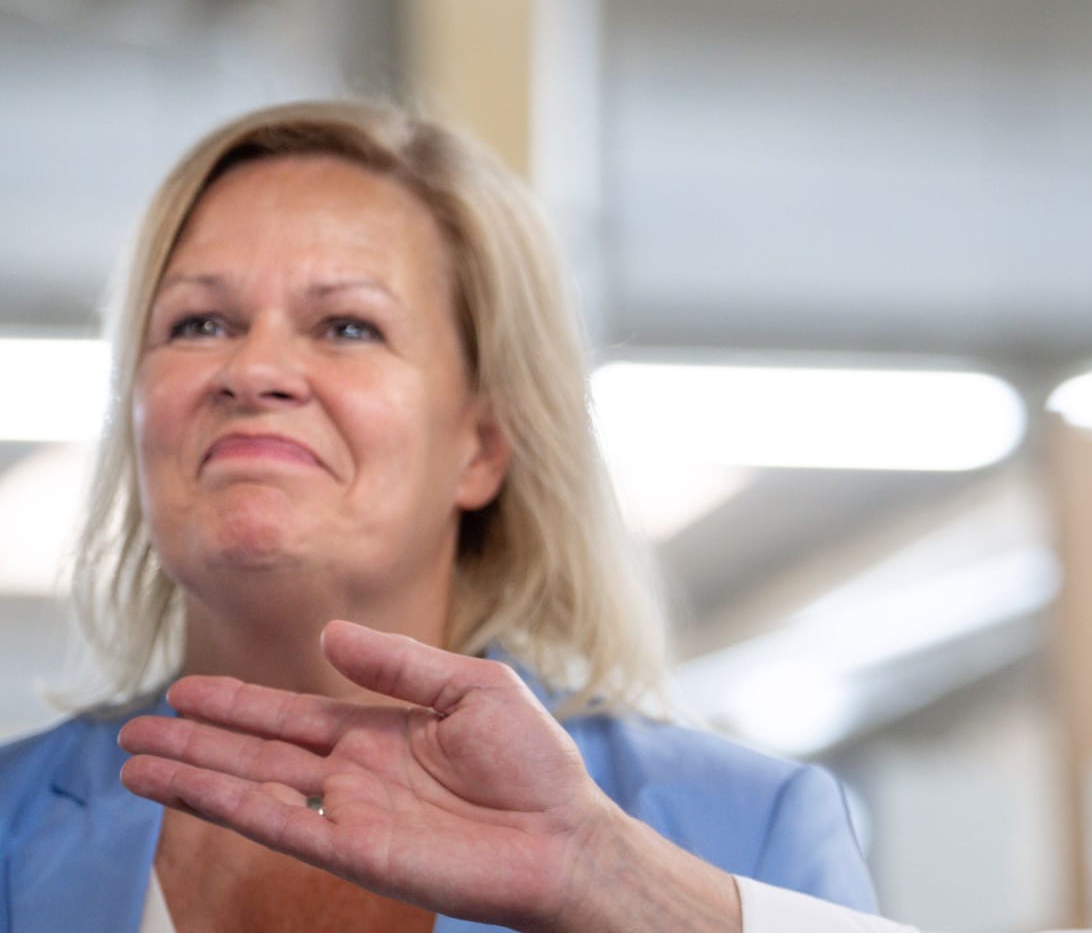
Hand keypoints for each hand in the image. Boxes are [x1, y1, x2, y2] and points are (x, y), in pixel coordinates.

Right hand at [118, 620, 725, 931]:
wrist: (564, 835)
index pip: (293, 714)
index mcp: (382, 732)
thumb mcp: (472, 688)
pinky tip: (184, 789)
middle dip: (196, 739)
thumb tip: (330, 633)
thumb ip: (400, 663)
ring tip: (134, 760)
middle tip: (133, 727)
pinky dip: (228, 805)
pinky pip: (278, 824)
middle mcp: (356, 773)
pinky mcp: (354, 852)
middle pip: (257, 750)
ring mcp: (350, 813)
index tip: (183, 689)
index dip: (238, 703)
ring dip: (192, 774)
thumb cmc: (535, 762)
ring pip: (252, 788)